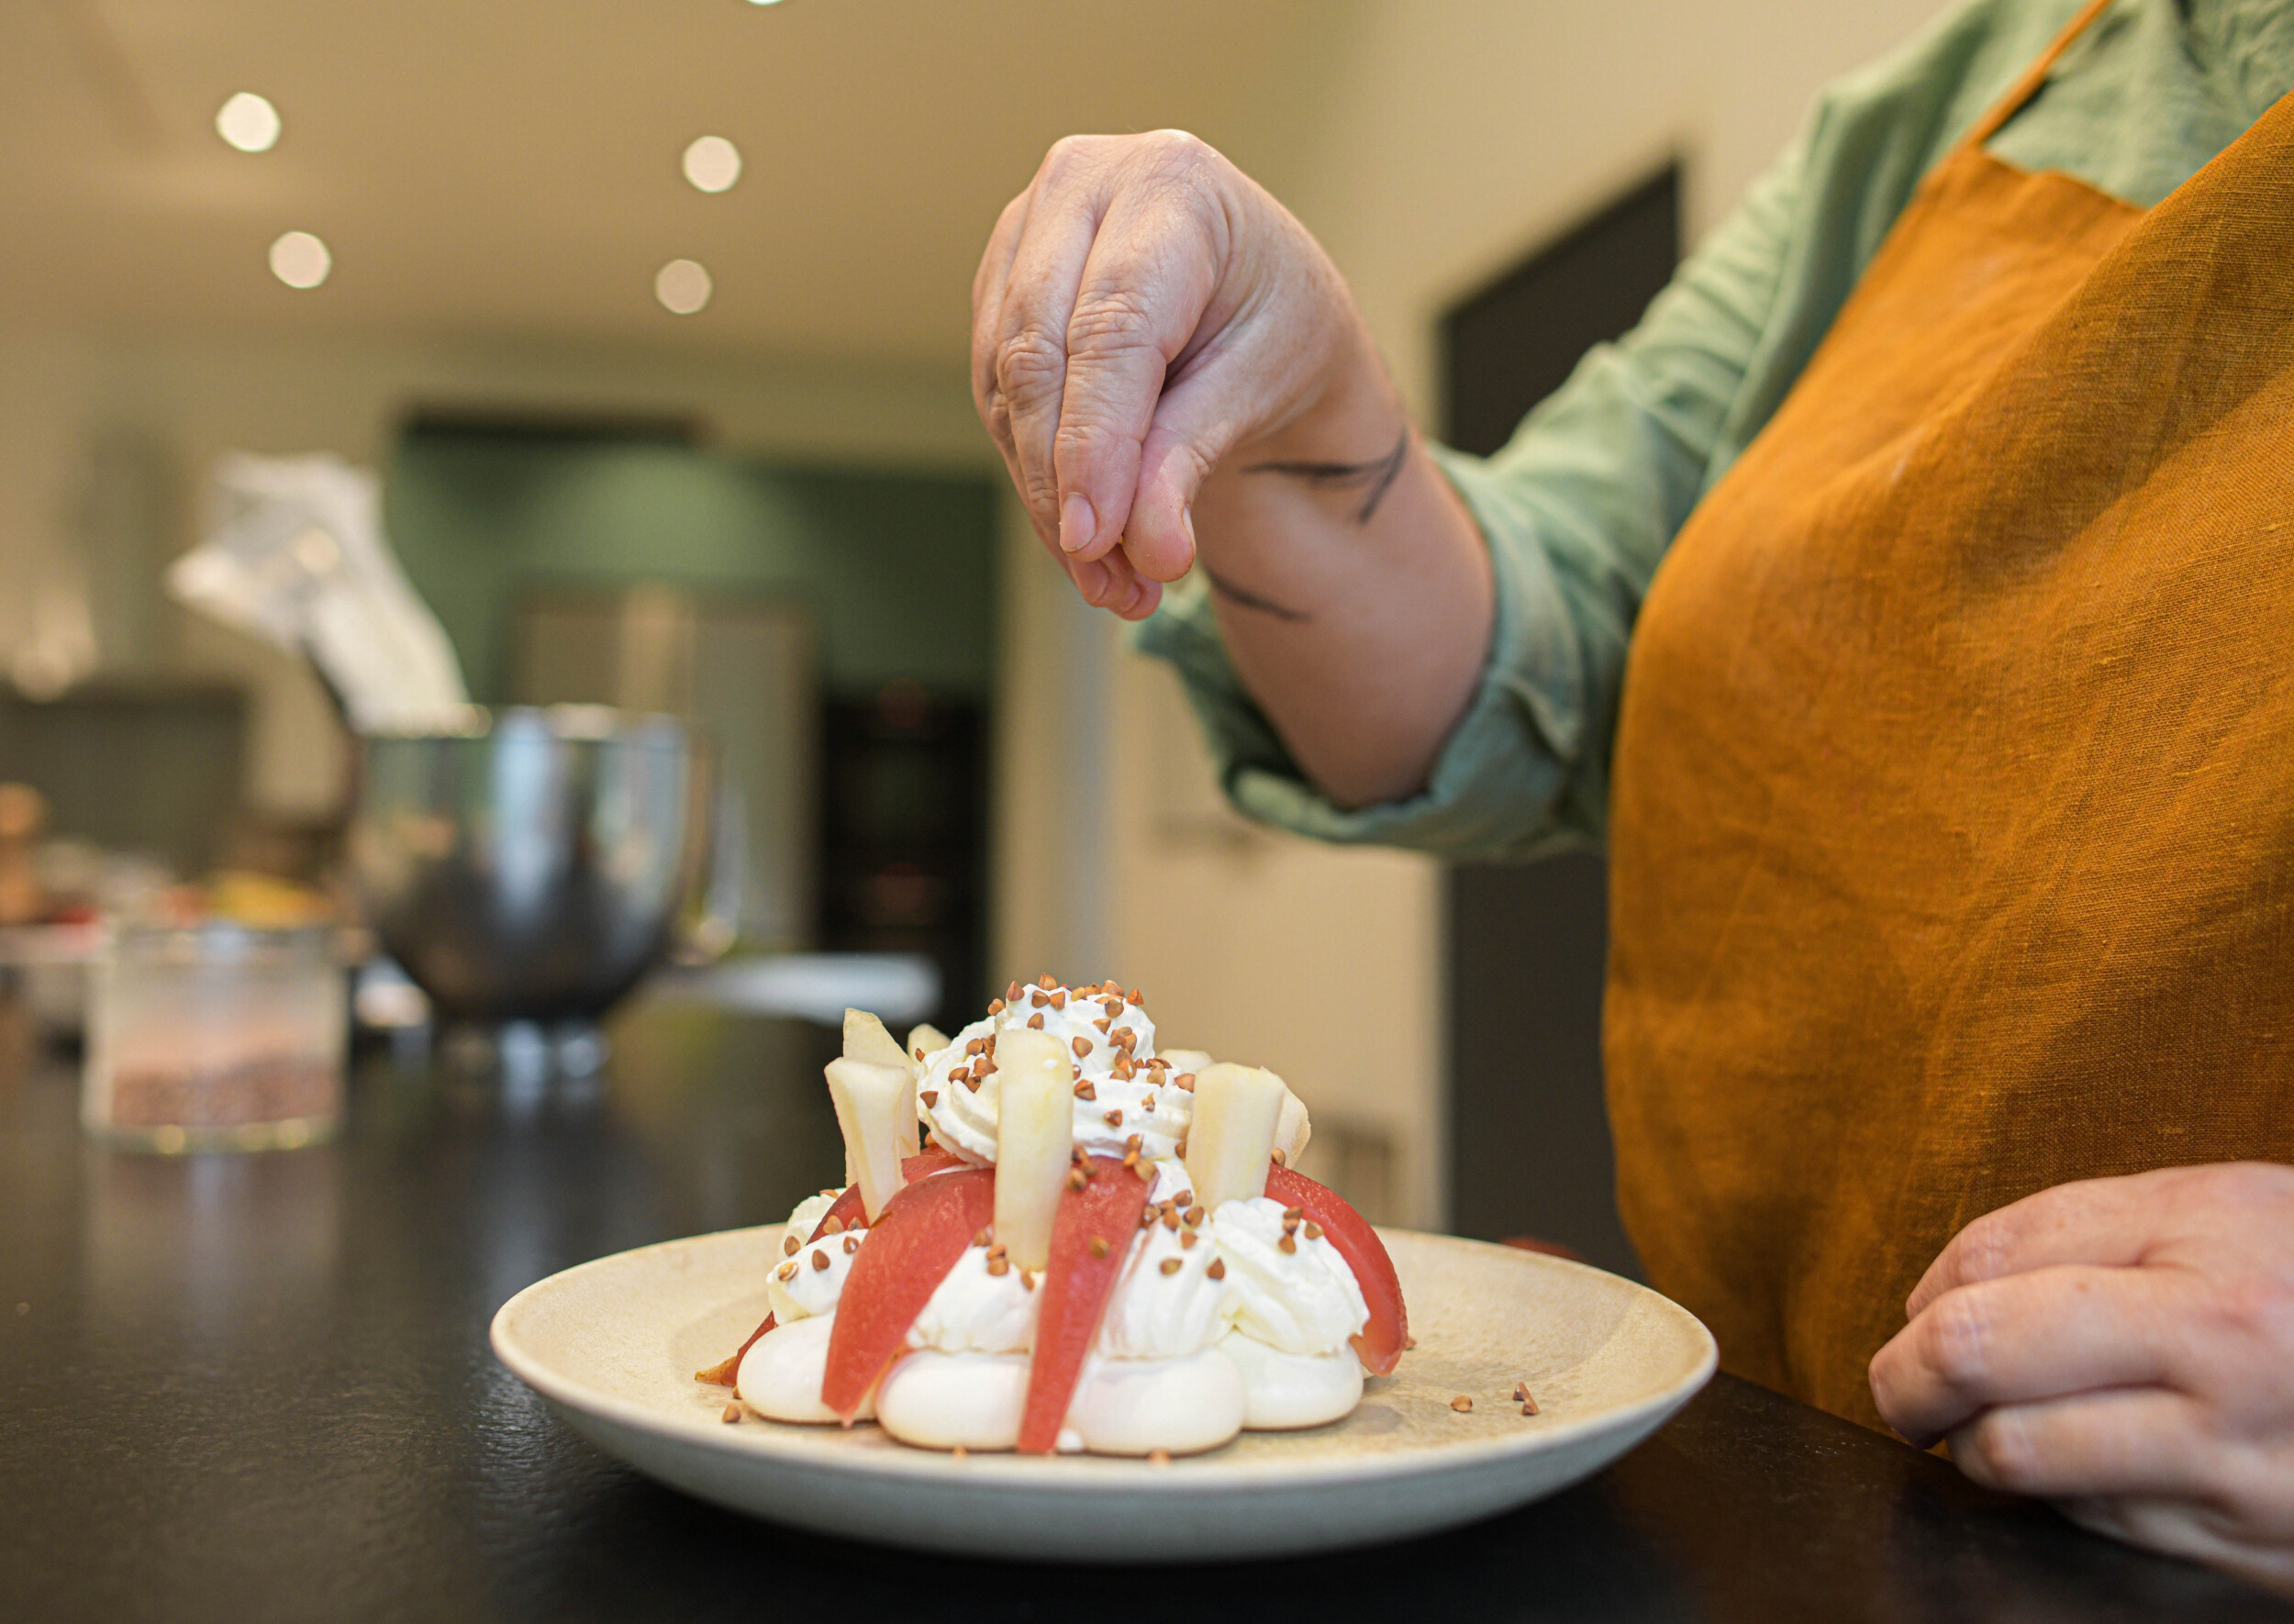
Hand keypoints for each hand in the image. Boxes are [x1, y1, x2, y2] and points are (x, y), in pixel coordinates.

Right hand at [971, 130, 1379, 618]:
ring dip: (1047, 496)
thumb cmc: (1276, 327)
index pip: (1111, 328)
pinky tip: (1085, 539)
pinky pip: (997, 397)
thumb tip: (1144, 549)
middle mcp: (1084, 186)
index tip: (1093, 538)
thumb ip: (1189, 458)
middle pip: (1038, 350)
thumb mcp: (1258, 387)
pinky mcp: (999, 288)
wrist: (1259, 305)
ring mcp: (1027, 232)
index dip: (1094, 442)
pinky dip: (1035, 477)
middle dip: (1064, 480)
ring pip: (1005, 384)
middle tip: (1105, 578)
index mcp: (1171, 184)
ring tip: (1114, 581)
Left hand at [1869, 1163, 2293, 1592]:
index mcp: (2206, 1233)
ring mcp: (2237, 1453)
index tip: (1912, 1317)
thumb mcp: (2223, 1209)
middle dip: (1904, 1375)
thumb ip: (2077, 1232)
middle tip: (1901, 1388)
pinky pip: (2096, 1520)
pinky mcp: (2248, 1545)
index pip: (1988, 1258)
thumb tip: (1935, 1293)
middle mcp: (2221, 1340)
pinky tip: (2088, 1468)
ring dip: (1972, 1446)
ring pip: (2015, 1454)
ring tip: (1980, 1430)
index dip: (1921, 1295)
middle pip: (1975, 1348)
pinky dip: (2062, 1497)